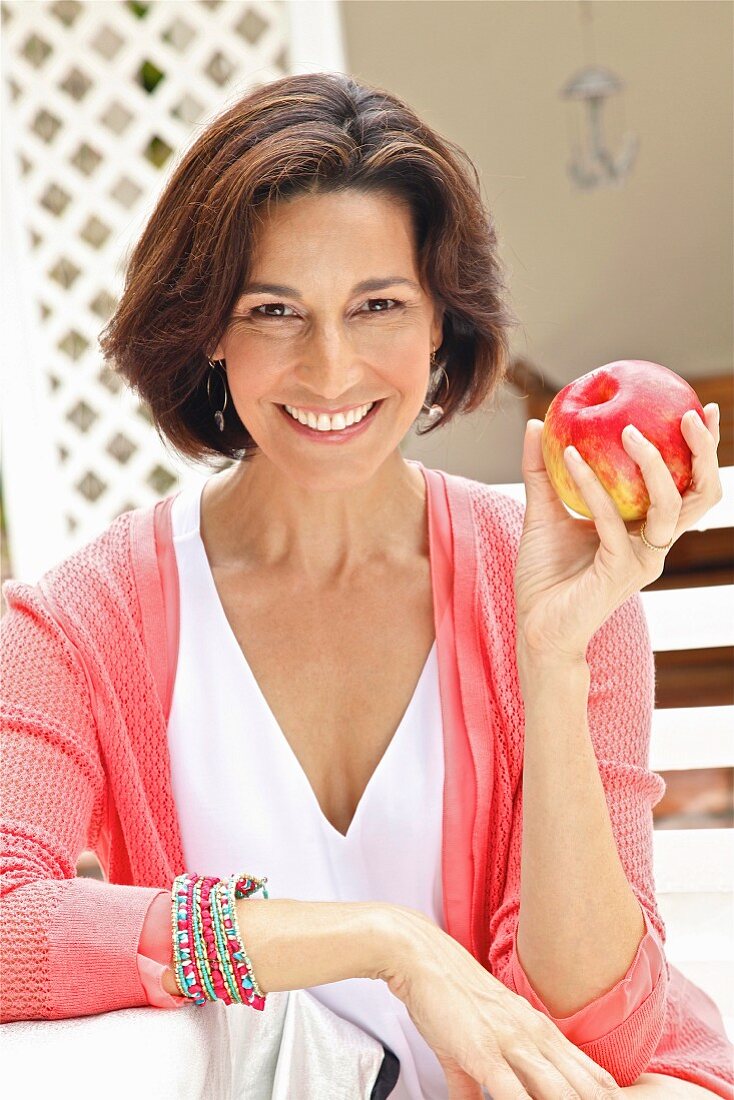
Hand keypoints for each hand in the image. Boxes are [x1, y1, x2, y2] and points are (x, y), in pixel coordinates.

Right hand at [380, 907, 622, 1098]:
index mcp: (540, 1032)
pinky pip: (513, 1095)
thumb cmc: (447, 995)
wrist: (423, 959)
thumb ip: (474, 1083)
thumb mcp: (471, 1043)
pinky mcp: (484, 1053)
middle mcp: (535, 1037)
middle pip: (586, 1087)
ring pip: (559, 1092)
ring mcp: (513, 1044)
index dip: (608, 1098)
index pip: (591, 1075)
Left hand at [514, 406, 721, 660]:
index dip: (702, 450)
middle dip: (703, 454)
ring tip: (628, 429)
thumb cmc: (544, 574)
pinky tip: (571, 457)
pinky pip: (611, 522)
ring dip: (654, 465)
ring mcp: (640, 560)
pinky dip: (593, 486)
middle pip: (700, 495)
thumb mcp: (542, 511)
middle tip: (688, 414)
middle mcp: (653, 544)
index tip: (700, 407)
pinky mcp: (618, 573)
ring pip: (669, 508)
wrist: (535, 626)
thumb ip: (542, 470)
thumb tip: (538, 423)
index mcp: (646, 529)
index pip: (687, 484)